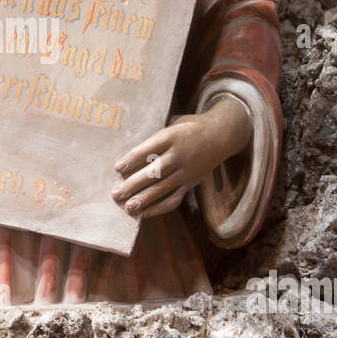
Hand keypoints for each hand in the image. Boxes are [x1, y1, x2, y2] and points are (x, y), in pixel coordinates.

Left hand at [111, 97, 251, 219]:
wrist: (220, 135)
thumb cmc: (189, 128)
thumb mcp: (172, 124)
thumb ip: (154, 137)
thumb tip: (129, 153)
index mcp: (171, 137)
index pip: (148, 149)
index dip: (132, 159)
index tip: (117, 168)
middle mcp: (178, 156)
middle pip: (154, 172)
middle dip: (133, 184)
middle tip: (116, 194)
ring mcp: (185, 172)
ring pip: (163, 188)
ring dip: (144, 200)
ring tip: (128, 208)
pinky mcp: (190, 183)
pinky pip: (174, 199)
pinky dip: (159, 208)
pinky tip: (145, 214)